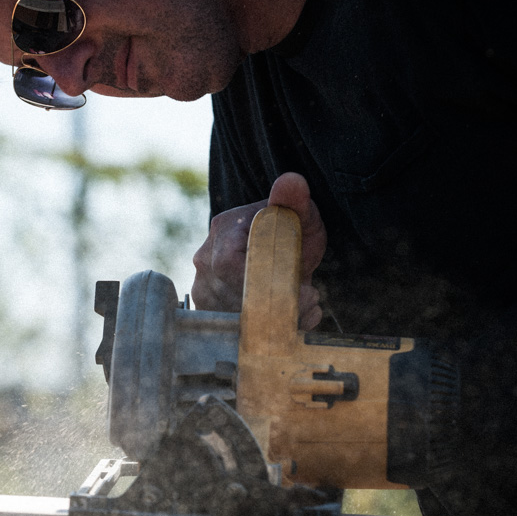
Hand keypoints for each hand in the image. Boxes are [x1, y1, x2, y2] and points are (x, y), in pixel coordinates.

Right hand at [192, 172, 326, 328]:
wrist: (279, 250)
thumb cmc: (289, 231)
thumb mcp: (300, 215)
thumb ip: (295, 201)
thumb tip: (292, 182)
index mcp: (222, 232)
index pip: (229, 266)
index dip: (265, 282)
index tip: (303, 288)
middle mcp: (205, 263)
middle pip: (235, 297)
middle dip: (280, 305)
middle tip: (312, 299)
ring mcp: (204, 291)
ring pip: (237, 319)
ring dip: (280, 320)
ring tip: (307, 306)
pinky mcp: (212, 314)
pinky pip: (237, 333)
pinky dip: (272, 332)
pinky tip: (295, 321)